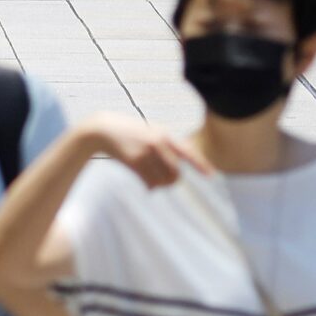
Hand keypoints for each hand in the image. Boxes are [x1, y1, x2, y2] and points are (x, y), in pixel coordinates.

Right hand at [85, 113, 209, 187]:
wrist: (103, 129)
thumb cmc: (130, 131)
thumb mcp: (150, 130)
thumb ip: (166, 144)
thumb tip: (180, 167)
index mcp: (163, 134)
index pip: (187, 151)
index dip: (200, 164)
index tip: (211, 175)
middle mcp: (157, 142)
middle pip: (176, 172)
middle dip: (172, 180)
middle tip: (166, 181)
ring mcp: (146, 152)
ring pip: (163, 180)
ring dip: (160, 184)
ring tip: (152, 180)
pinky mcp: (135, 162)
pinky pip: (150, 182)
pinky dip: (149, 186)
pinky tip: (145, 183)